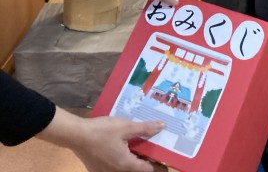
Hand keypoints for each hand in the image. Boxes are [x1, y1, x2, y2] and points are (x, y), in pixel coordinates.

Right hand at [39, 109, 164, 171]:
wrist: (76, 135)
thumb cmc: (102, 131)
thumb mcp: (125, 127)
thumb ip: (144, 128)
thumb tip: (161, 126)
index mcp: (126, 164)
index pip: (147, 170)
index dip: (157, 164)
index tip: (164, 157)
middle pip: (136, 170)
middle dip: (146, 162)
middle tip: (154, 150)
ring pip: (125, 169)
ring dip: (133, 160)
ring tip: (140, 147)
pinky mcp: (97, 169)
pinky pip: (114, 167)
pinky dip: (122, 160)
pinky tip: (123, 147)